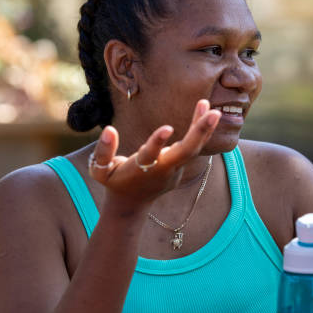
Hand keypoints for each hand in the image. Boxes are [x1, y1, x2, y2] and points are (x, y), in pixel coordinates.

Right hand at [88, 99, 220, 215]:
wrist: (132, 203)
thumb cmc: (114, 181)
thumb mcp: (99, 171)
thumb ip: (102, 152)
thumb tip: (109, 130)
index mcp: (141, 170)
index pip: (151, 156)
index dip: (157, 143)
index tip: (167, 128)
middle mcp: (162, 169)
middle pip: (185, 152)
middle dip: (199, 133)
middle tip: (214, 114)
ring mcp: (175, 168)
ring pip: (194, 149)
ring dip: (204, 128)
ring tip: (213, 109)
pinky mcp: (180, 164)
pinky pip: (193, 145)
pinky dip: (200, 128)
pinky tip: (206, 109)